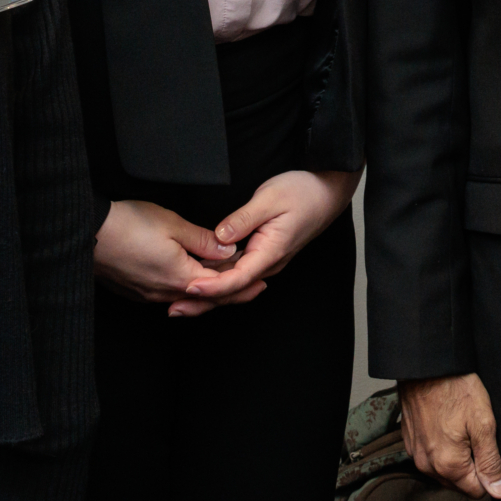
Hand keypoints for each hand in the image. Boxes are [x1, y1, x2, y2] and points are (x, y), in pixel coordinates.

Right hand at [92, 198, 243, 313]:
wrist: (88, 233)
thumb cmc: (129, 224)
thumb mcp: (173, 224)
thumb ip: (203, 240)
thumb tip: (227, 252)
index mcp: (180, 278)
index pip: (220, 285)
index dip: (243, 281)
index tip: (262, 279)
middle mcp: (165, 293)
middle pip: (206, 298)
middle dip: (232, 294)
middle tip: (255, 290)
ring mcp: (148, 295)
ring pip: (187, 298)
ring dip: (209, 292)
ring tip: (227, 285)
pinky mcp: (135, 291)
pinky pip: (168, 295)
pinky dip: (187, 290)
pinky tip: (192, 282)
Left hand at [179, 169, 358, 312]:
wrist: (327, 192)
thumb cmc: (302, 192)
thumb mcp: (270, 198)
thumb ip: (243, 218)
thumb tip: (220, 237)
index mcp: (270, 252)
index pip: (237, 279)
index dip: (212, 287)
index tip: (189, 288)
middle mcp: (268, 263)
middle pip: (233, 290)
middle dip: (203, 301)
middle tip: (174, 309)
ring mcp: (265, 260)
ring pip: (234, 284)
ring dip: (208, 294)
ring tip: (180, 302)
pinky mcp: (262, 254)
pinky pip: (238, 273)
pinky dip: (217, 279)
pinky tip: (199, 279)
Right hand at [398, 373, 500, 499]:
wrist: (426, 367)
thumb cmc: (455, 389)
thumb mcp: (483, 424)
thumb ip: (491, 462)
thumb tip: (500, 492)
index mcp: (448, 465)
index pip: (477, 492)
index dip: (489, 474)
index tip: (489, 450)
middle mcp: (428, 466)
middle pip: (460, 483)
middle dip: (472, 466)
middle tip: (475, 435)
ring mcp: (416, 454)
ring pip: (445, 471)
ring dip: (456, 458)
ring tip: (460, 428)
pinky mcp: (410, 442)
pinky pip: (431, 457)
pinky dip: (441, 447)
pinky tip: (446, 425)